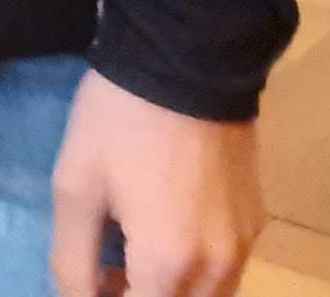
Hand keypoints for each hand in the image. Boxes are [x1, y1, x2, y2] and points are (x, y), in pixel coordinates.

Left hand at [49, 70, 260, 296]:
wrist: (186, 58)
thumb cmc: (119, 121)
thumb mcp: (75, 186)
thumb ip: (73, 261)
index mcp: (169, 265)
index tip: (89, 282)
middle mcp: (218, 268)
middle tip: (104, 273)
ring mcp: (244, 245)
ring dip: (169, 291)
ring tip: (130, 257)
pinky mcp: (256, 220)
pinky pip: (226, 271)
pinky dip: (195, 272)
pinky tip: (165, 232)